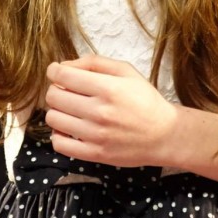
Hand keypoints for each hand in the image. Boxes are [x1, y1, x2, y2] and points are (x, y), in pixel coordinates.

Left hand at [43, 54, 178, 167]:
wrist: (164, 135)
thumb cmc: (145, 100)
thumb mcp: (126, 71)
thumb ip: (94, 62)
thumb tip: (63, 65)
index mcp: (108, 88)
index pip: (62, 75)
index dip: (53, 70)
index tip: (56, 72)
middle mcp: (99, 112)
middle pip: (53, 96)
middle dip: (56, 89)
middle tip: (66, 91)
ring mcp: (96, 135)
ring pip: (53, 119)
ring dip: (57, 111)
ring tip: (69, 110)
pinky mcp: (95, 154)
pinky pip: (59, 145)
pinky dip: (58, 135)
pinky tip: (69, 129)